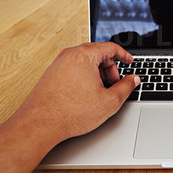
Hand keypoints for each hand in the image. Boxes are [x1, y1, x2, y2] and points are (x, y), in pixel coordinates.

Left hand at [12, 42, 139, 141]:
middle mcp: (70, 55)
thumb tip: (133, 80)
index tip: (129, 62)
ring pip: (86, 60)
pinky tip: (86, 93)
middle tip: (116, 83)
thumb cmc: (70, 113)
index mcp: (85, 56)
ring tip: (100, 91)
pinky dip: (85, 75)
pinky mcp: (52, 72)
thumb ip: (126, 87)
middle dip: (111, 67)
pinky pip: (74, 67)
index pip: (111, 47)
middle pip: (98, 53)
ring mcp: (59, 63)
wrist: (39, 125)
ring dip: (98, 72)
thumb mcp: (109, 101)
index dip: (124, 55)